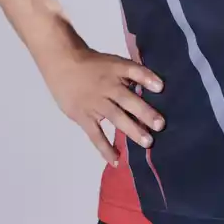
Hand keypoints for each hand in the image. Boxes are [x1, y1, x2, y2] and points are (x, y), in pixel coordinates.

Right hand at [44, 45, 165, 166]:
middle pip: (127, 99)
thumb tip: (155, 88)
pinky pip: (95, 134)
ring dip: (132, 129)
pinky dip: (105, 148)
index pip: (134, 72)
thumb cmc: (92, 64)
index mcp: (116, 71)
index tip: (161, 88)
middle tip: (160, 125)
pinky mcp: (83, 116)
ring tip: (147, 142)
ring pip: (115, 117)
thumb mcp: (113, 62)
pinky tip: (116, 160)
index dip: (147, 78)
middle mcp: (107, 87)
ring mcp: (95, 103)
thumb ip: (132, 75)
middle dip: (144, 112)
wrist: (63, 63)